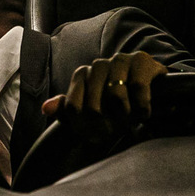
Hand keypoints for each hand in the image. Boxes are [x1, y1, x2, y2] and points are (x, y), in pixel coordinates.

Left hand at [40, 52, 168, 142]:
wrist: (148, 93)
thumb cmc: (113, 105)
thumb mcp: (88, 112)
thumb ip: (65, 110)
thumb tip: (46, 108)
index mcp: (81, 75)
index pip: (73, 108)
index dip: (83, 128)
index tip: (93, 135)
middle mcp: (98, 65)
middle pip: (94, 107)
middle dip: (105, 126)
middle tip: (114, 131)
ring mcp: (120, 60)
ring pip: (116, 95)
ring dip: (124, 116)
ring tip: (130, 120)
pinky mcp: (141, 61)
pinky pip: (138, 87)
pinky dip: (141, 106)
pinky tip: (144, 113)